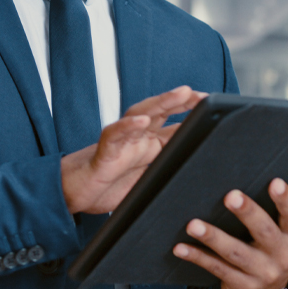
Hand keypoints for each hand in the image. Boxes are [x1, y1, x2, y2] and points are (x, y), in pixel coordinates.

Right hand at [61, 85, 206, 214]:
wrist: (77, 194)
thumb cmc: (110, 185)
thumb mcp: (149, 179)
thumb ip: (167, 168)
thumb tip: (196, 167)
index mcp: (150, 144)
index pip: (174, 122)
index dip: (191, 112)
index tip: (210, 103)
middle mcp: (137, 137)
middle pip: (160, 111)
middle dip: (181, 100)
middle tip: (200, 94)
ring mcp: (122, 141)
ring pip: (140, 114)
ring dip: (162, 102)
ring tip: (180, 94)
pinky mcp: (105, 151)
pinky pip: (115, 134)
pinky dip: (128, 126)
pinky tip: (140, 121)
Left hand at [173, 178, 287, 288]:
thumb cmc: (268, 249)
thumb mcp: (280, 233)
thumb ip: (268, 212)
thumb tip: (239, 175)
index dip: (286, 199)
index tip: (275, 182)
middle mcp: (282, 256)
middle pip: (264, 231)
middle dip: (247, 213)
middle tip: (230, 196)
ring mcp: (263, 274)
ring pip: (235, 252)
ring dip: (213, 237)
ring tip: (193, 224)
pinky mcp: (242, 286)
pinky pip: (216, 268)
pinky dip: (197, 256)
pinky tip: (180, 247)